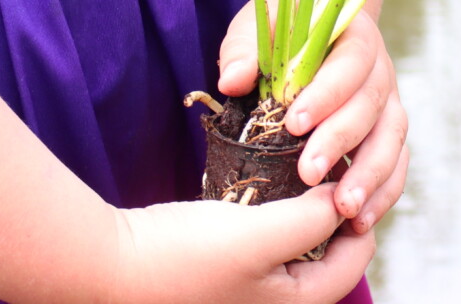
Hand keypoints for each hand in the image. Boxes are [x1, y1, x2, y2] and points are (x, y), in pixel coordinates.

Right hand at [108, 185, 373, 303]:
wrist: (104, 267)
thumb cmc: (182, 255)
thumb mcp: (259, 235)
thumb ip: (314, 220)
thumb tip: (345, 199)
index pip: (354, 259)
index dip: (356, 212)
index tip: (346, 170)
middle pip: (329, 255)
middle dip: (329, 213)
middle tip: (322, 170)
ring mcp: (247, 295)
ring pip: (297, 248)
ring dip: (300, 214)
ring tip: (295, 176)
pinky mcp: (224, 278)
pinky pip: (265, 247)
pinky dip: (271, 220)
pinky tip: (259, 192)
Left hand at [218, 4, 409, 233]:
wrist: (316, 33)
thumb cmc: (283, 34)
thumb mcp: (260, 28)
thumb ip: (245, 49)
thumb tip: (233, 81)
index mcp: (355, 37)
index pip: (350, 63)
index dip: (328, 93)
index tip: (294, 124)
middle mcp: (380, 71)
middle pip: (371, 107)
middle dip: (342, 142)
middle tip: (309, 173)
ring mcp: (388, 106)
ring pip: (391, 141)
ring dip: (370, 177)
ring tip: (344, 210)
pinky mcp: (386, 136)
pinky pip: (396, 166)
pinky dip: (382, 195)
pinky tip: (358, 222)